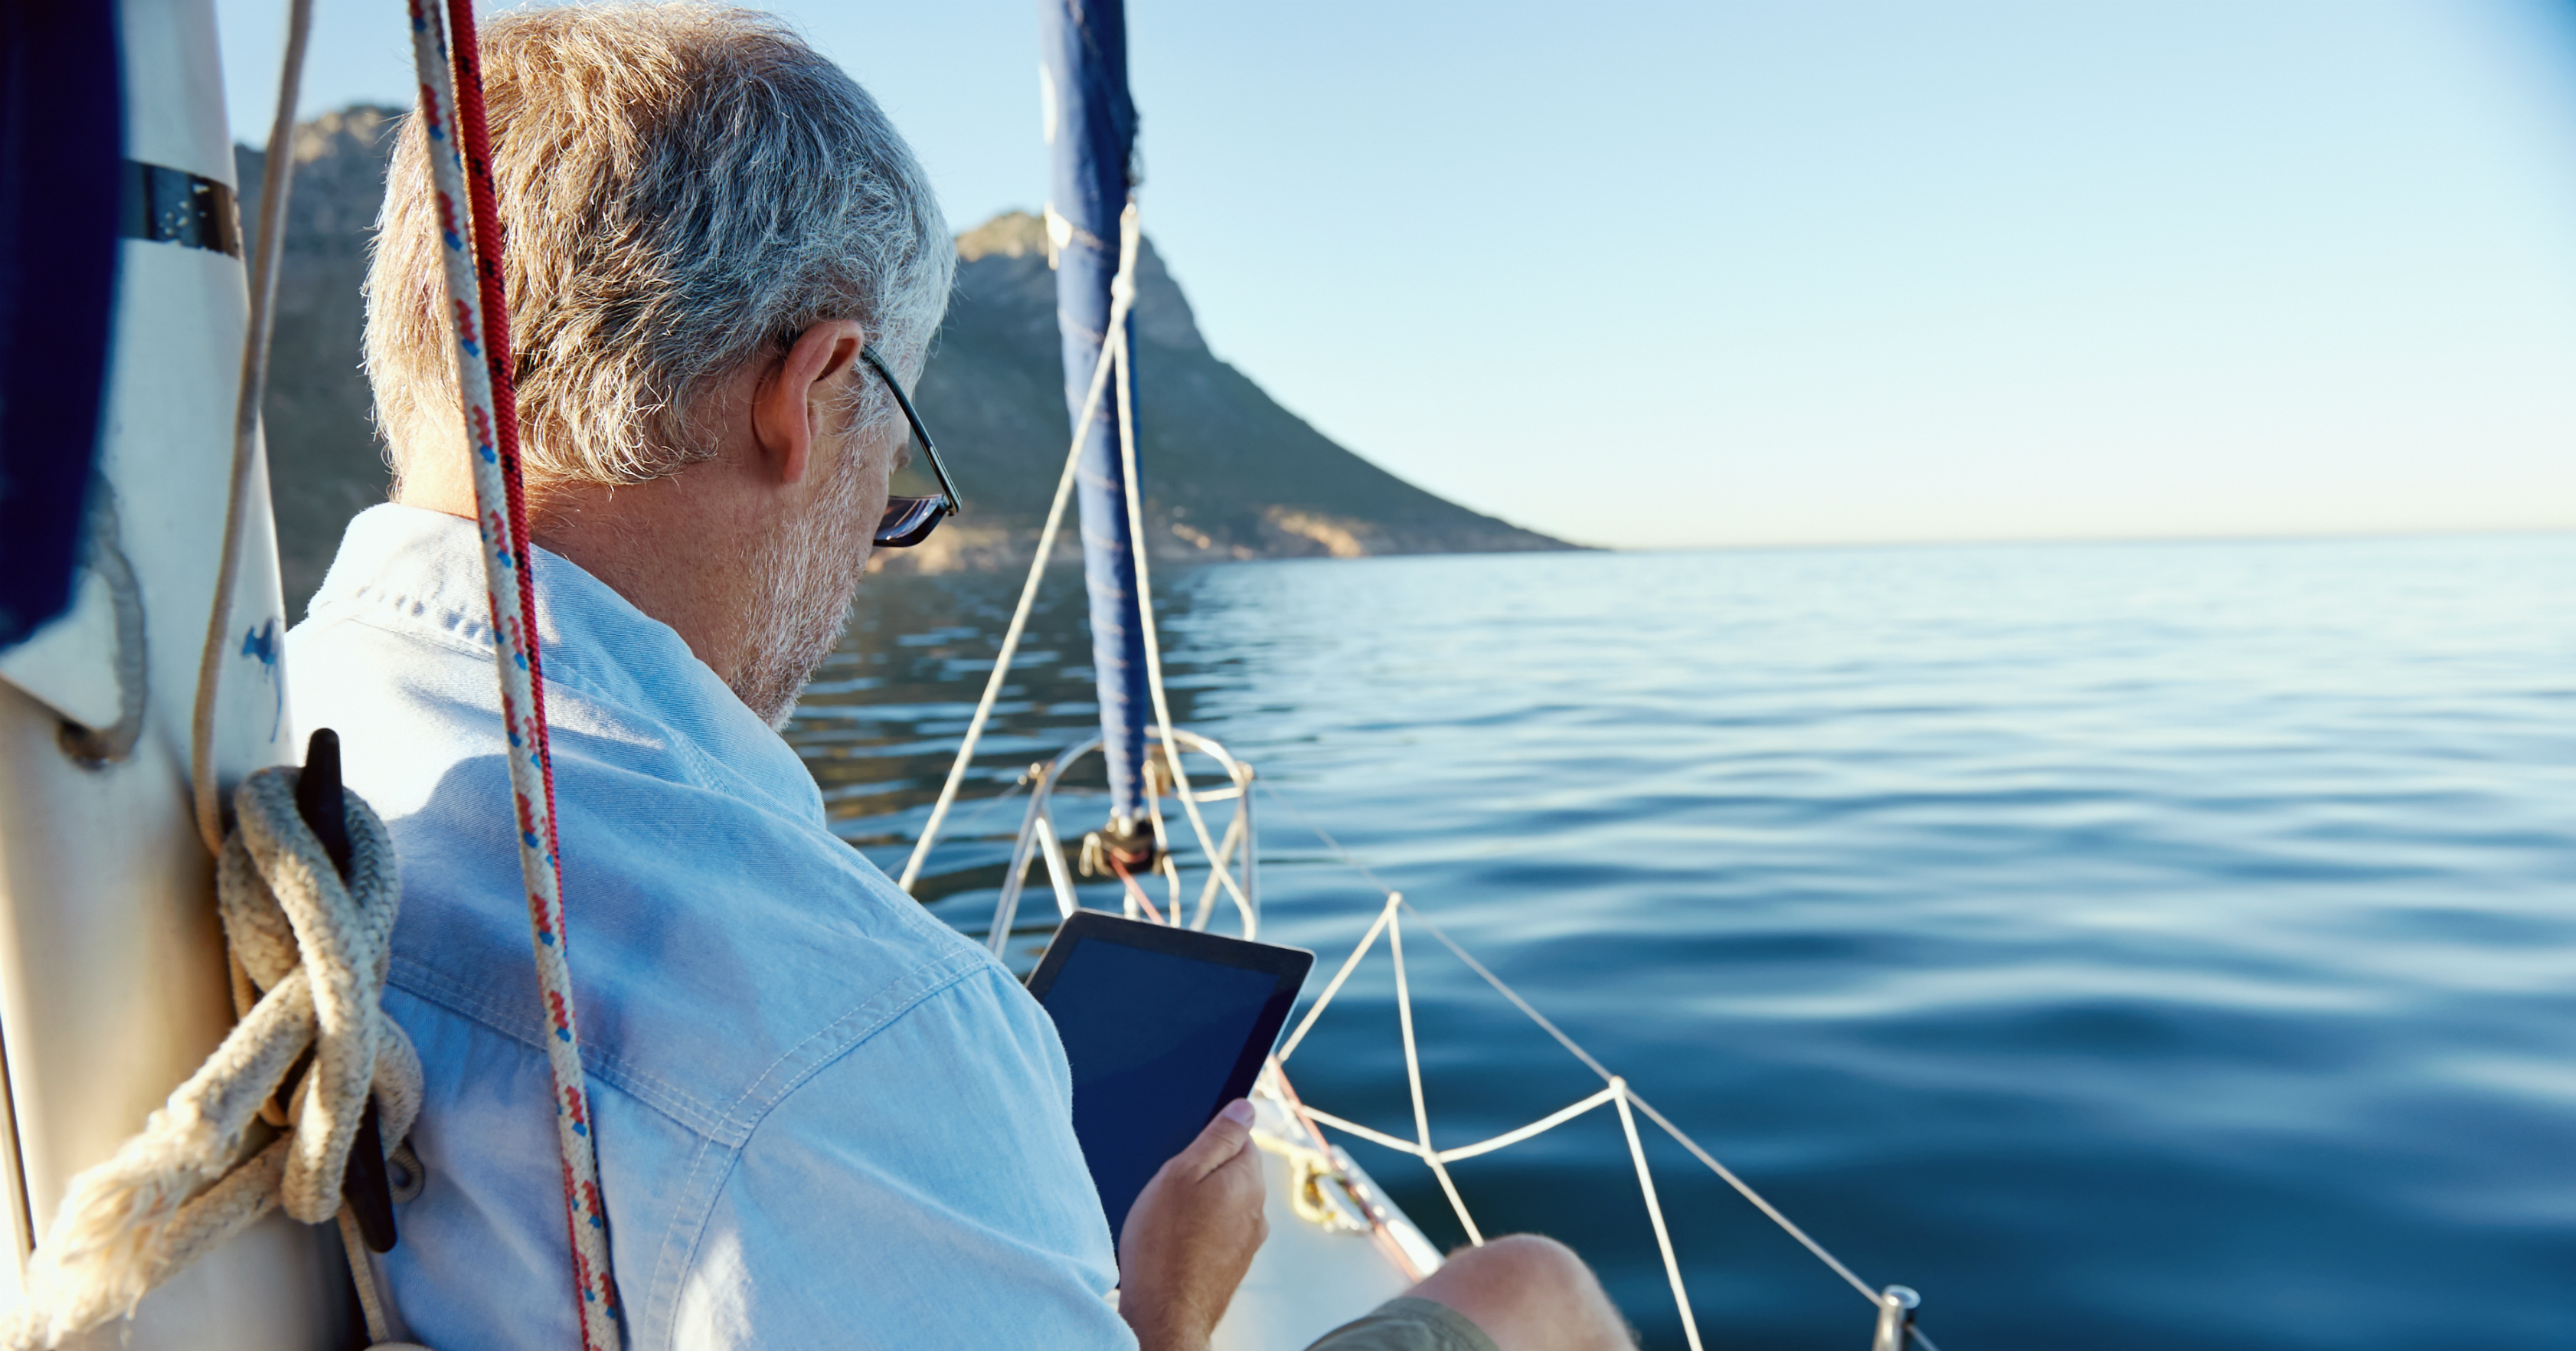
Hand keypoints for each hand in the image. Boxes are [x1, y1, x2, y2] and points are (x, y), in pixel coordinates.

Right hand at [1116, 1098, 1267, 1350]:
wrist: (1165, 1314)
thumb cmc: (1164, 1245)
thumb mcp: (1181, 1173)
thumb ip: (1217, 1138)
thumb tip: (1245, 1108)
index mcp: (1247, 1180)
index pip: (1241, 1138)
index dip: (1208, 1141)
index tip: (1185, 1157)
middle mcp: (1257, 1210)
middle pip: (1232, 1171)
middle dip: (1202, 1174)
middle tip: (1170, 1191)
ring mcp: (1248, 1240)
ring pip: (1223, 1204)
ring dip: (1199, 1205)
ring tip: (1167, 1222)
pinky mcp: (1234, 1264)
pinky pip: (1217, 1232)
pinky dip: (1198, 1232)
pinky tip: (1173, 1244)